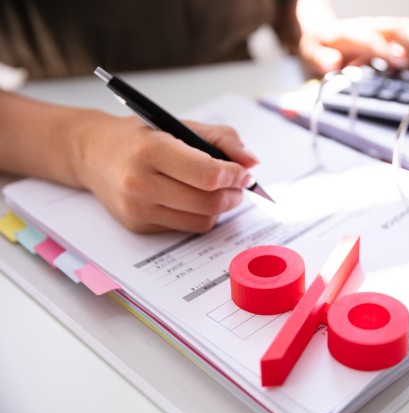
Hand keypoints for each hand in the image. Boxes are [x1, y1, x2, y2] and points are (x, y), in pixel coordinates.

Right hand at [72, 112, 256, 232]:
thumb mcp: (180, 124)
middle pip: (208, 202)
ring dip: (220, 208)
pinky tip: (194, 198)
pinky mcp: (138, 226)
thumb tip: (252, 163)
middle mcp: (140, 182)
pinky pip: (186, 228)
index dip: (234, 175)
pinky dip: (199, 215)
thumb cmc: (141, 136)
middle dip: (233, 194)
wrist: (92, 153)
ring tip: (220, 191)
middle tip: (239, 185)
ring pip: (201, 220)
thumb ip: (222, 139)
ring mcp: (137, 208)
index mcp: (151, 149)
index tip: (244, 172)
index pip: (207, 174)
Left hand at [298, 16, 408, 75]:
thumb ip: (321, 59)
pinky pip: (402, 35)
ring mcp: (374, 30)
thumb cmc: (314, 47)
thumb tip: (333, 63)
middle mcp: (364, 27)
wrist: (316, 34)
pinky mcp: (381, 36)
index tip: (399, 63)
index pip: (369, 38)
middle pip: (392, 27)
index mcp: (346, 33)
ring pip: (401, 28)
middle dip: (408, 44)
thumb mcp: (310, 55)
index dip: (385, 50)